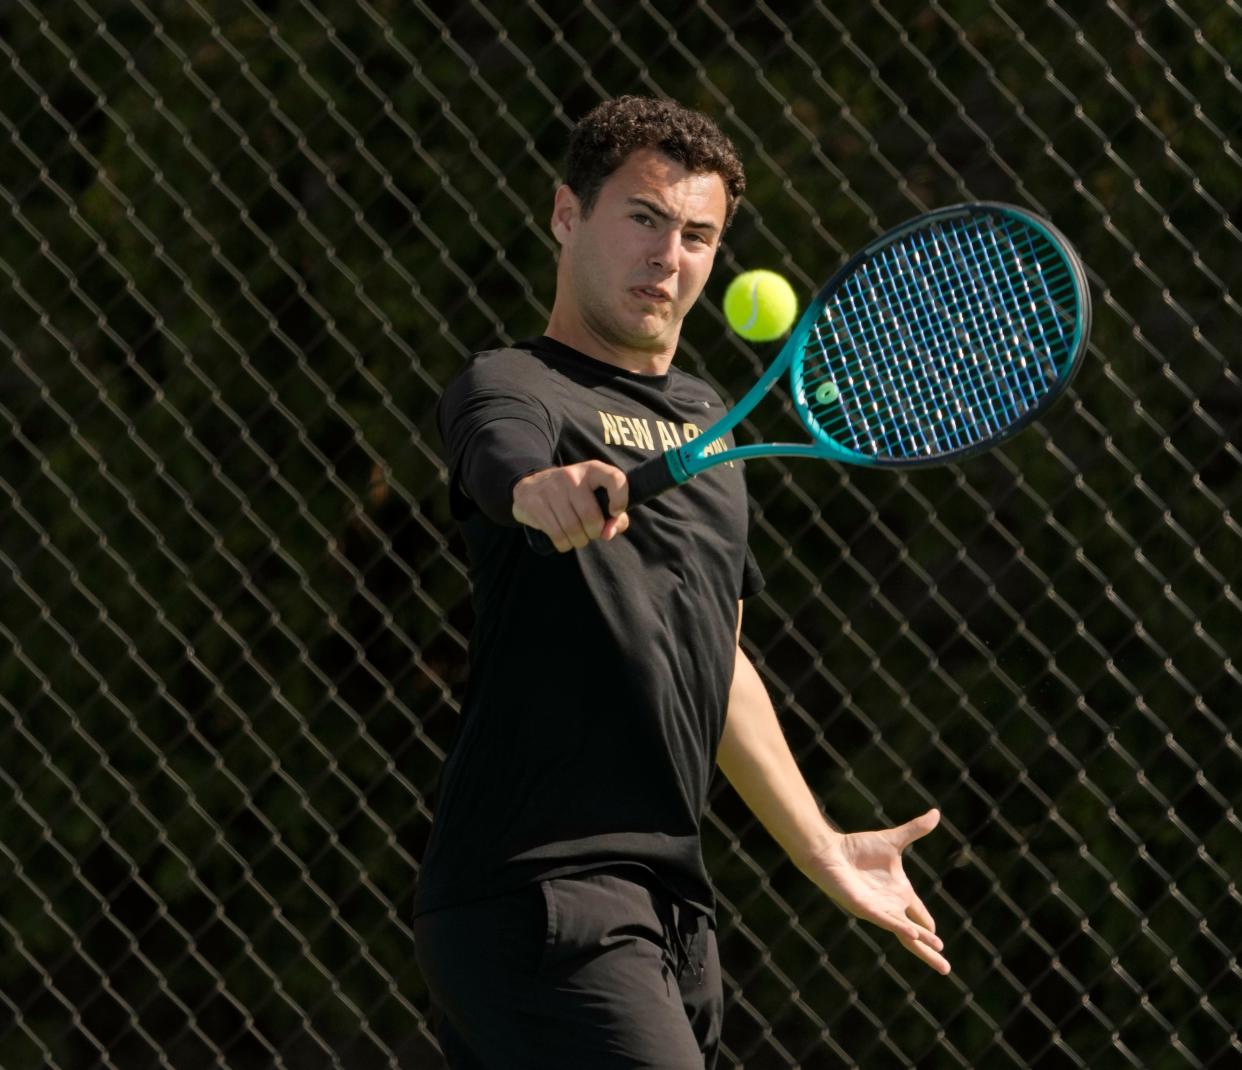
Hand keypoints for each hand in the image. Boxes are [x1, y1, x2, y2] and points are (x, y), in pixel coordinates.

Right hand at [512, 460, 629, 552]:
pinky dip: (564, 544)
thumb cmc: (573, 496)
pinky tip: (564, 539)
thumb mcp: (595, 497)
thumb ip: (614, 517)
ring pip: (573, 529)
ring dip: (579, 541)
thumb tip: (608, 533)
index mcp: (592, 470)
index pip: (615, 478)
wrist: (531, 487)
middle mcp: (572, 476)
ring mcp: (552, 489)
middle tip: (590, 532)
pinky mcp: (536, 503)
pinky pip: (557, 535)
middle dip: (594, 532)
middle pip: (591, 516)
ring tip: (577, 537)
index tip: (615, 512)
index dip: (620, 499)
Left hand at [805, 808, 949, 974]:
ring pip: (903, 931)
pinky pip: (885, 919)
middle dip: (930, 950)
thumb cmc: (856, 848)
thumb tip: (936, 813)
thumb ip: (915, 830)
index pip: (919, 913)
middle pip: (915, 933)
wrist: (829, 850)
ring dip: (921, 941)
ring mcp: (877, 908)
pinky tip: (912, 933)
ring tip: (937, 950)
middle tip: (946, 969)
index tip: (940, 941)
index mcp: (898, 892)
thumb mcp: (893, 840)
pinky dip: (899, 926)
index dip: (929, 926)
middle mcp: (889, 904)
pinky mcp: (863, 907)